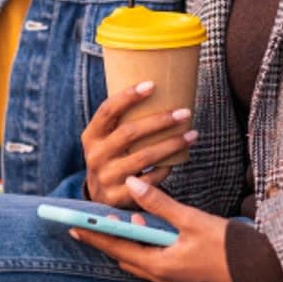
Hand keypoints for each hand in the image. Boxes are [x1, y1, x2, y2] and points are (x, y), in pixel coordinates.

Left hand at [67, 176, 232, 281]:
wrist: (262, 272)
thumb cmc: (229, 247)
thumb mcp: (192, 220)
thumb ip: (160, 203)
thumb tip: (133, 184)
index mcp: (160, 265)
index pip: (116, 248)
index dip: (93, 234)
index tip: (71, 225)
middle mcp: (162, 277)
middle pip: (123, 256)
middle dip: (106, 238)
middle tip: (87, 222)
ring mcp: (173, 279)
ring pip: (138, 259)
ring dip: (126, 241)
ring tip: (118, 221)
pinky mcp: (183, 276)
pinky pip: (153, 261)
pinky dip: (144, 245)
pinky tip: (147, 229)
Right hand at [79, 81, 197, 207]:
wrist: (100, 196)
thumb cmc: (112, 156)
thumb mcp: (106, 139)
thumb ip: (121, 121)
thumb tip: (157, 88)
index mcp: (91, 136)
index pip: (107, 110)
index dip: (128, 96)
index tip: (152, 85)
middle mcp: (95, 155)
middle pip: (129, 133)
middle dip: (160, 121)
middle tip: (184, 113)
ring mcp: (106, 177)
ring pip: (144, 157)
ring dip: (171, 144)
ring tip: (192, 134)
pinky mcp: (118, 196)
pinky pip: (149, 179)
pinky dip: (166, 168)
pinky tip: (179, 159)